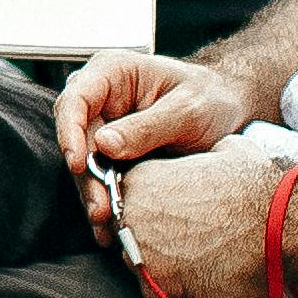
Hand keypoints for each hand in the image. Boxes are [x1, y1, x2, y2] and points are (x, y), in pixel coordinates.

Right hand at [54, 47, 251, 211]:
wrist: (227, 109)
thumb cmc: (210, 96)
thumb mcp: (188, 108)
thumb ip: (148, 125)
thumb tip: (104, 145)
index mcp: (112, 72)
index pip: (76, 98)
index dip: (70, 131)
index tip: (79, 164)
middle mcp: (101, 98)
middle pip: (76, 136)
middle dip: (85, 174)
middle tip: (100, 207)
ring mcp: (104, 126)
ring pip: (85, 162)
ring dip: (93, 193)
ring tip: (107, 222)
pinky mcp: (112, 152)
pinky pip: (100, 176)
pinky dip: (106, 199)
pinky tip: (111, 225)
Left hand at [108, 147, 278, 297]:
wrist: (280, 228)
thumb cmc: (256, 188)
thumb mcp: (225, 150)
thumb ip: (199, 155)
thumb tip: (208, 155)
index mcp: (139, 180)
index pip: (124, 199)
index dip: (150, 210)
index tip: (173, 217)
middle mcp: (130, 217)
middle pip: (126, 234)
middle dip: (152, 238)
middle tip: (188, 240)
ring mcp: (141, 256)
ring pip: (139, 266)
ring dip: (163, 265)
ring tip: (198, 259)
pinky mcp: (159, 289)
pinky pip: (157, 295)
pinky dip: (178, 291)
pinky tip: (203, 278)